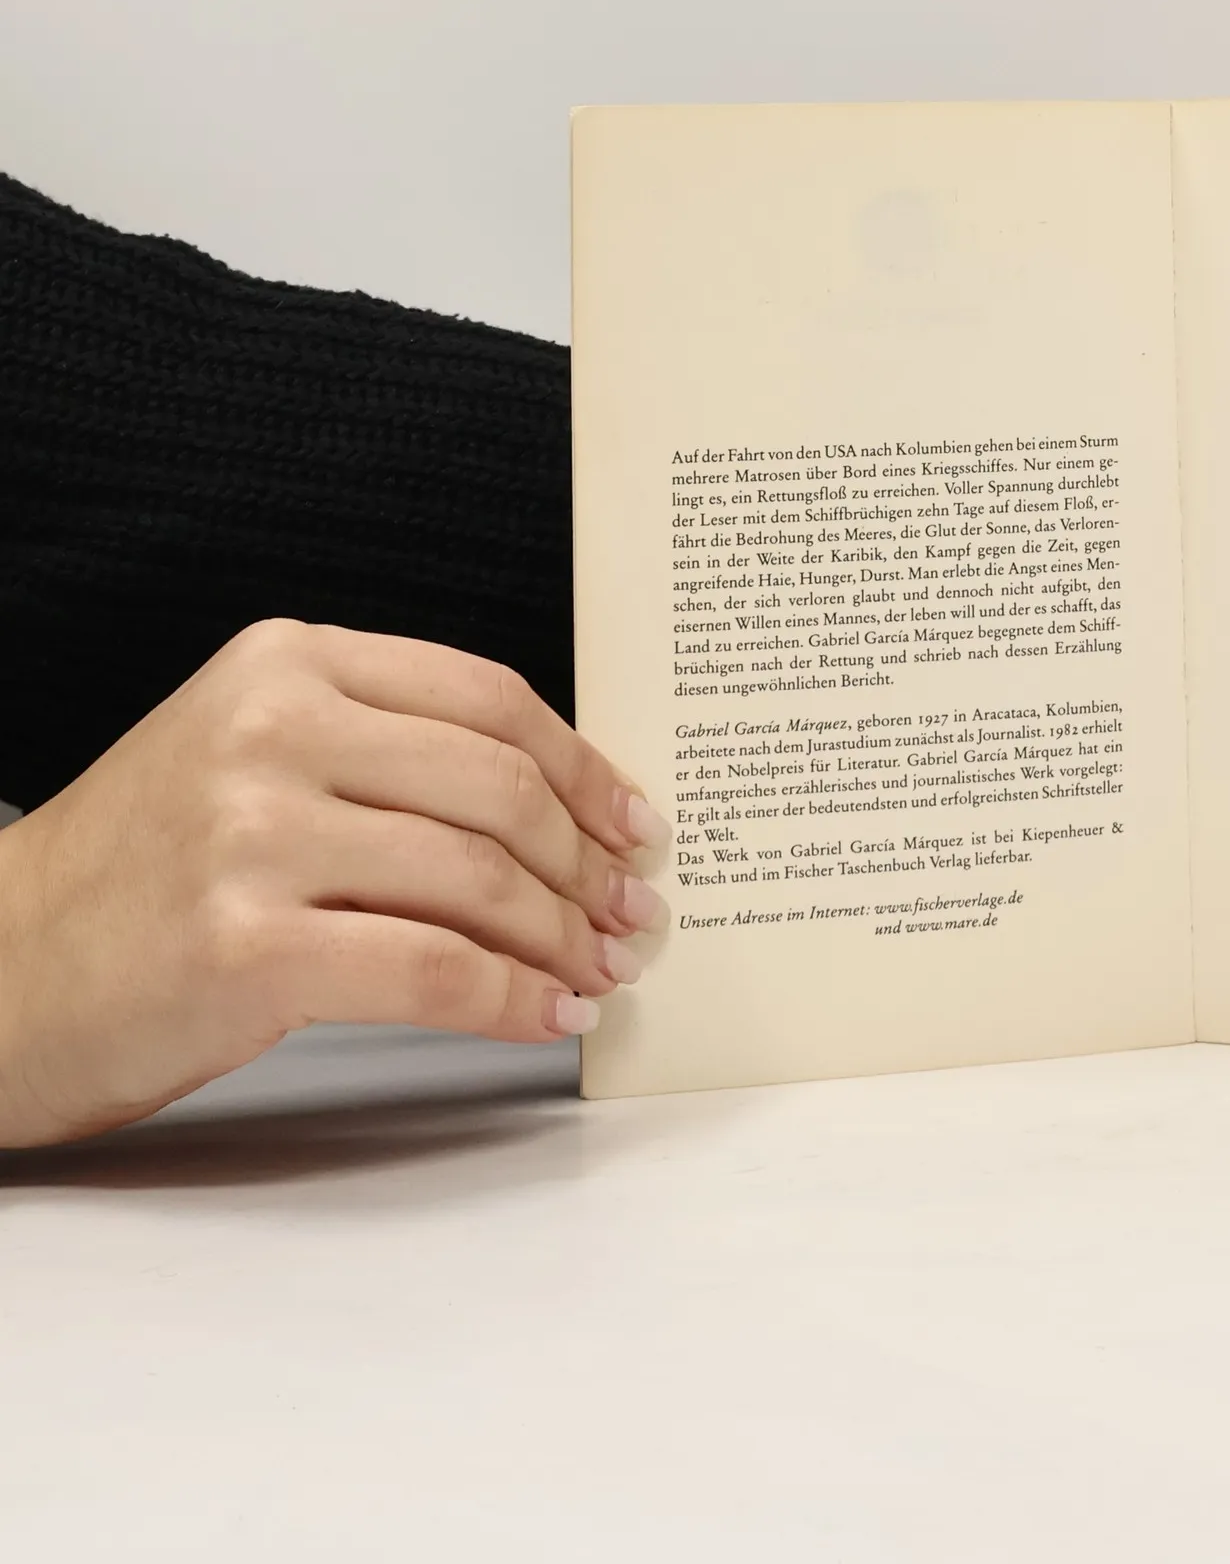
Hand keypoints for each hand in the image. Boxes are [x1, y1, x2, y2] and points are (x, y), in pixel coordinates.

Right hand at [0, 620, 669, 1146]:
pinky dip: (510, 1000)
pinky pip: (434, 971)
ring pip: (479, 879)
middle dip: (587, 862)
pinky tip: (545, 1015)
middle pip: (501, 787)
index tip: (633, 822)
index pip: (489, 698)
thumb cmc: (148, 870)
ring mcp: (253, 835)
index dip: (584, 767)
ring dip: (562, 937)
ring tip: (600, 970)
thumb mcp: (255, 755)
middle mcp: (272, 729)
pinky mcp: (245, 948)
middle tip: (630, 913)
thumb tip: (564, 817)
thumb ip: (391, 755)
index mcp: (288, 662)